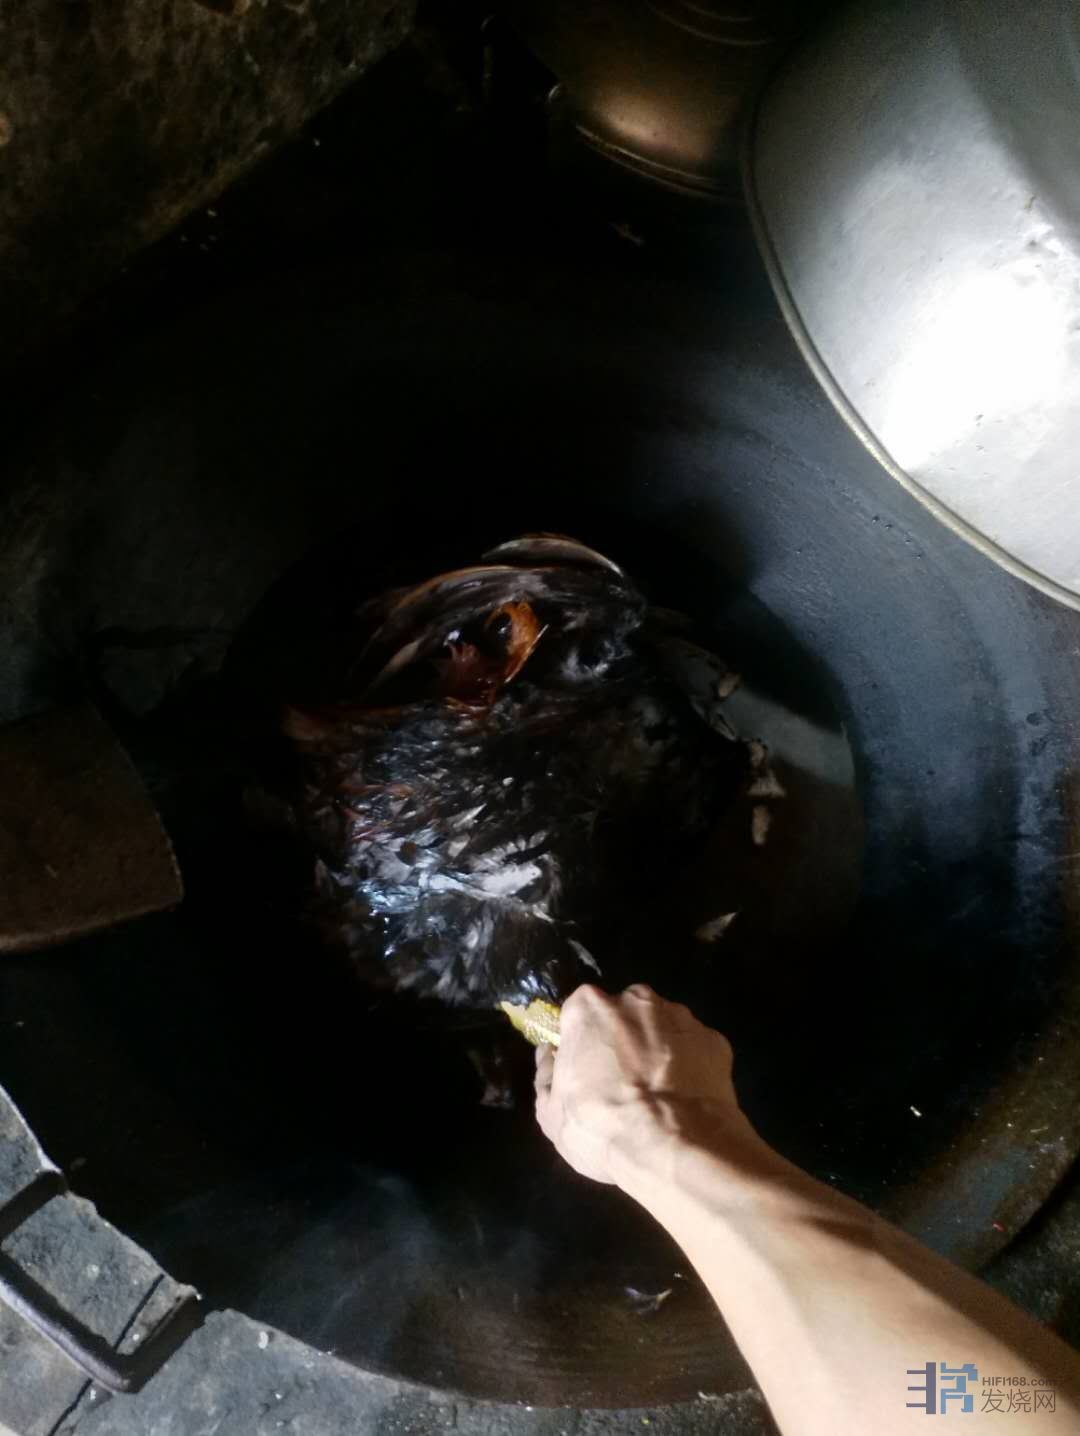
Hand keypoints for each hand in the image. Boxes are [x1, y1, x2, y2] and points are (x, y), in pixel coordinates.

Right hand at [534, 983, 747, 1190]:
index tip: (586, 1069)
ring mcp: (680, 1017)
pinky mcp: (714, 1040)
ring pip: (662, 1028)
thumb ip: (545, 1074)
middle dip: (622, 1040)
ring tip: (660, 1096)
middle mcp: (635, 1000)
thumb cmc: (601, 1126)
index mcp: (589, 1008)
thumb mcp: (551, 1114)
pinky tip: (687, 1100)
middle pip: (623, 1015)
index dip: (582, 1042)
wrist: (675, 1147)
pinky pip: (695, 1049)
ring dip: (658, 1050)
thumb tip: (548, 1054)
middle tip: (623, 1083)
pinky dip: (691, 1067)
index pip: (579, 1014)